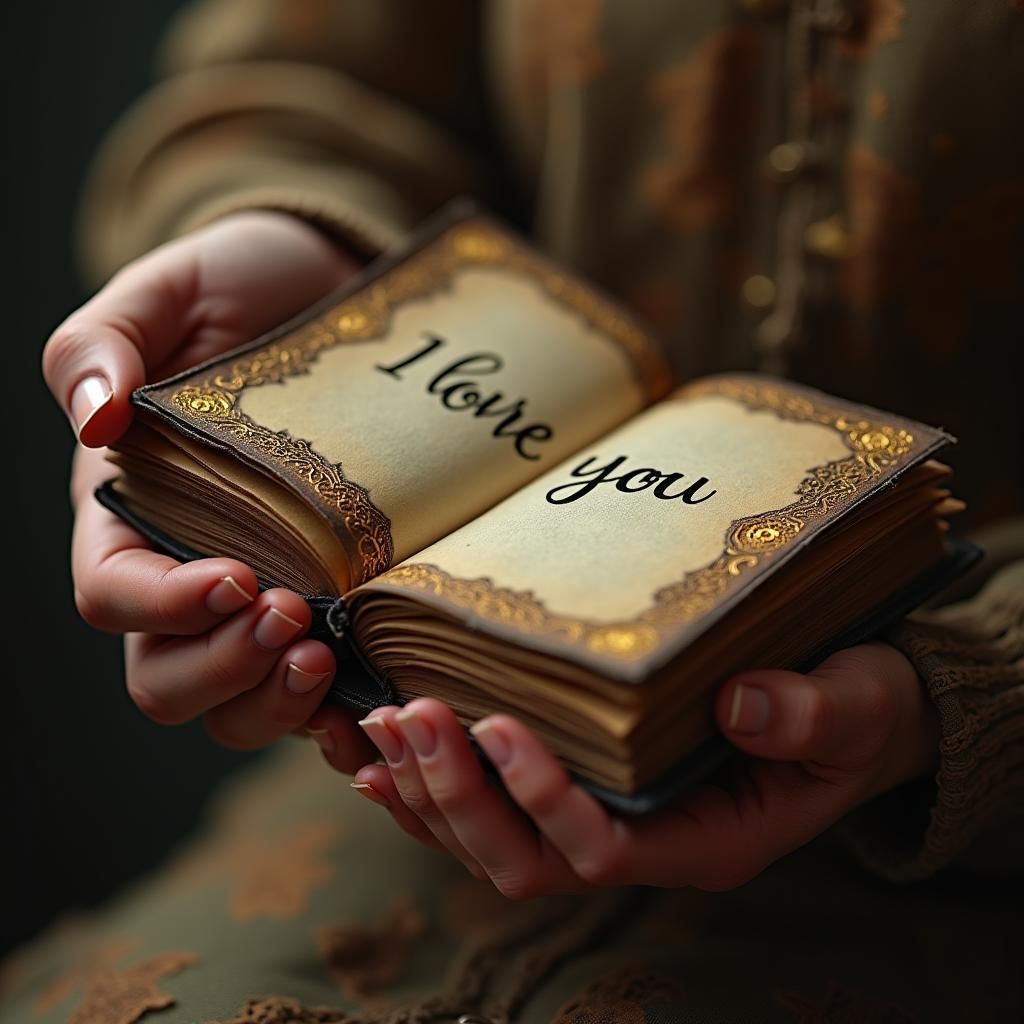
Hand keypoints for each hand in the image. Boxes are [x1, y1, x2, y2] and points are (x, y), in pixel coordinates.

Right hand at [47, 211, 376, 765]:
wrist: (330, 295)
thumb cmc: (238, 289)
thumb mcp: (166, 292)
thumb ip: (102, 343)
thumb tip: (93, 417)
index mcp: (129, 512)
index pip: (113, 595)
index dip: (163, 608)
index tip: (236, 578)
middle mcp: (185, 572)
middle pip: (168, 677)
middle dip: (222, 670)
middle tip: (293, 622)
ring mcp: (260, 599)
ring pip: (238, 705)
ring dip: (277, 704)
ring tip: (328, 656)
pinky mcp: (329, 607)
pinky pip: (319, 693)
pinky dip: (340, 717)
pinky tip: (378, 703)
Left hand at [350, 644, 938, 895]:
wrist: (842, 712)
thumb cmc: (850, 711)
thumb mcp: (852, 709)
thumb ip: (811, 714)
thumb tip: (744, 704)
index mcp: (704, 840)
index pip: (605, 848)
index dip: (545, 799)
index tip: (498, 726)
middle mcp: (643, 844)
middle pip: (527, 859)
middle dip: (461, 795)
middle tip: (413, 716)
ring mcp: (606, 824)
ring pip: (492, 845)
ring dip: (429, 790)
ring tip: (383, 721)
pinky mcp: (579, 790)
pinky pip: (488, 816)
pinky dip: (427, 792)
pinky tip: (378, 756)